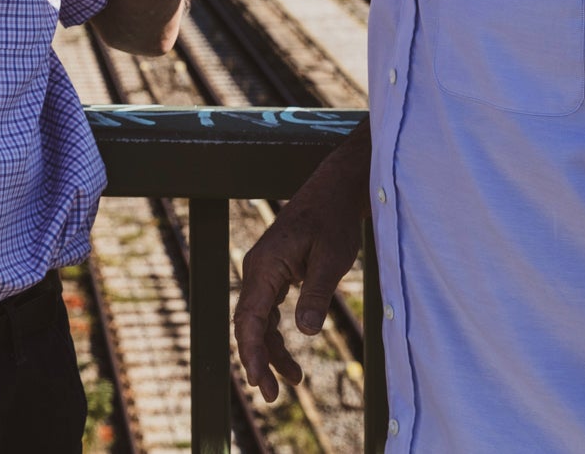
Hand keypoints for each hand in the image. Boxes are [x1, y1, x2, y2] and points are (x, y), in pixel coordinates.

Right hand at [234, 131, 368, 401]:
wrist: (335, 189)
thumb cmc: (334, 220)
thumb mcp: (332, 258)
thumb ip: (317, 294)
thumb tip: (305, 333)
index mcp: (265, 265)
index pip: (250, 317)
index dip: (252, 352)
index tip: (259, 380)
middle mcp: (257, 269)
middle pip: (249, 324)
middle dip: (258, 360)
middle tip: (272, 396)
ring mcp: (264, 271)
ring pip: (258, 321)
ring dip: (270, 352)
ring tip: (291, 383)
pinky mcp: (276, 273)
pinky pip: (268, 311)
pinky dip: (277, 335)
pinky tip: (292, 356)